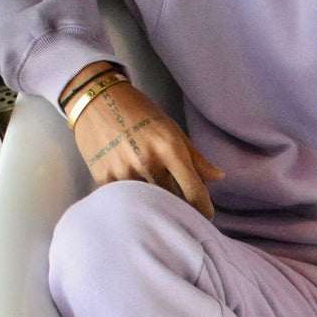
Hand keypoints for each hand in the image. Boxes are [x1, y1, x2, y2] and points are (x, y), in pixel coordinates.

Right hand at [70, 80, 223, 218]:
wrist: (96, 100)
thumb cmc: (140, 114)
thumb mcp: (172, 130)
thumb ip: (196, 158)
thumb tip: (220, 178)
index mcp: (169, 148)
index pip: (194, 193)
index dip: (204, 210)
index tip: (205, 216)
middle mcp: (147, 162)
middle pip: (173, 203)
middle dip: (182, 211)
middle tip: (186, 214)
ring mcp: (123, 171)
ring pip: (149, 205)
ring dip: (158, 209)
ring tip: (161, 207)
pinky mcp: (104, 178)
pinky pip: (126, 200)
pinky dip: (134, 201)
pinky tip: (135, 198)